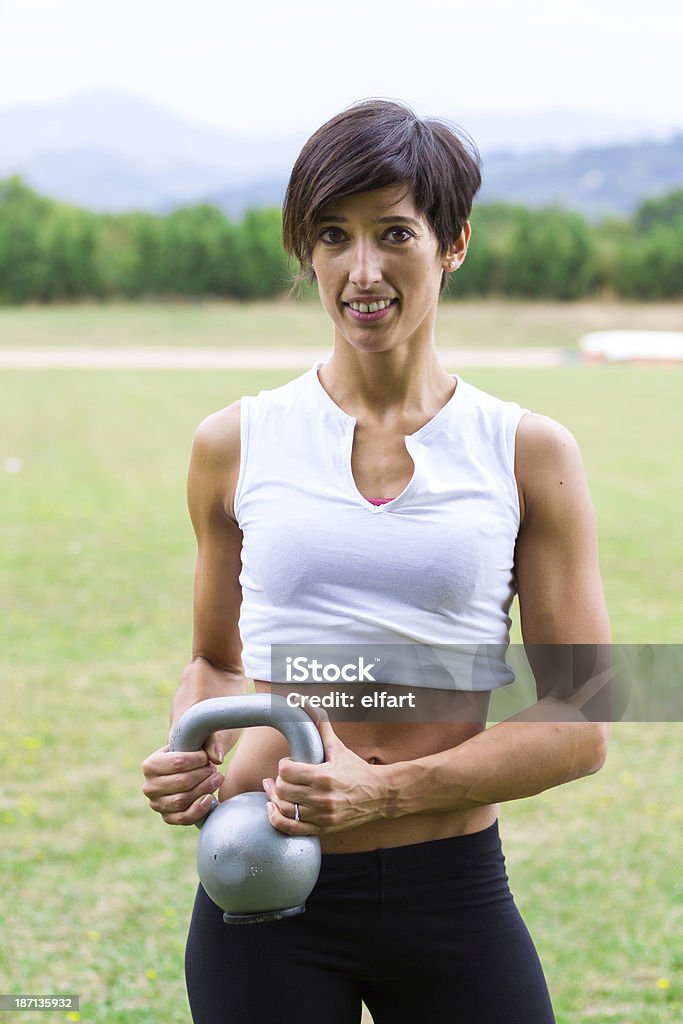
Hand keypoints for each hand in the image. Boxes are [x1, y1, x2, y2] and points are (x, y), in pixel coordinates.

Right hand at [141, 733, 225, 825]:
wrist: (186, 769)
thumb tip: (218, 758)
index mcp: (150, 765)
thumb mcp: (198, 740)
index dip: (197, 760)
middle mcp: (149, 787)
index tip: (207, 757)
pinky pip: (183, 818)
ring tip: (217, 779)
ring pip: (182, 800)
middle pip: (181, 782)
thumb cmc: (191, 752)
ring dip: (204, 789)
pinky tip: (209, 798)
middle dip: (203, 774)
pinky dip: (198, 810)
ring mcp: (157, 804)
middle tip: (213, 768)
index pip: (177, 762)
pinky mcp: (167, 818)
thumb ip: (211, 743)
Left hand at [262, 707, 389, 835]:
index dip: (284, 765)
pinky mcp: (321, 828)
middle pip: (282, 789)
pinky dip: (277, 819)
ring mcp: (321, 815)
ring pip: (283, 808)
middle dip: (279, 780)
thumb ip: (321, 727)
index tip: (289, 763)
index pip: (286, 771)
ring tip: (276, 789)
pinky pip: (290, 828)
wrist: (379, 795)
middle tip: (285, 776)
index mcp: (324, 776)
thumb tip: (306, 703)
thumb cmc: (357, 770)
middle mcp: (321, 798)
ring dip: (275, 798)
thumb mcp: (338, 748)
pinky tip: (273, 808)